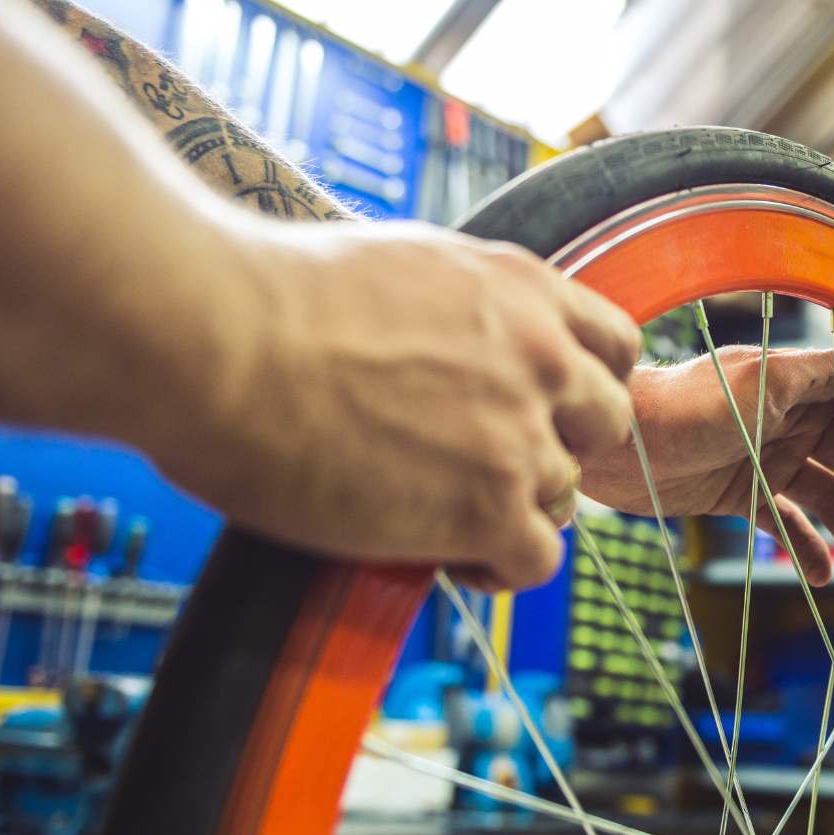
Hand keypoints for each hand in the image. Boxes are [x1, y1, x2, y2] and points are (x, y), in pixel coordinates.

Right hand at [167, 221, 639, 589]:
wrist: (219, 337)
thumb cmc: (268, 296)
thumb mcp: (400, 267)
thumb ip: (458, 309)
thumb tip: (448, 345)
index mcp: (522, 287)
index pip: (614, 345)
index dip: (579, 386)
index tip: (540, 408)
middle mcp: (541, 357)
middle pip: (604, 426)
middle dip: (555, 447)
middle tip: (486, 463)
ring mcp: (521, 437)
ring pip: (568, 498)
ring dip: (515, 509)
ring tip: (442, 510)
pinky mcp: (488, 509)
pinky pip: (537, 560)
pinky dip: (498, 567)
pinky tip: (447, 554)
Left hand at [577, 347, 833, 587]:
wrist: (617, 444)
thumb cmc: (685, 405)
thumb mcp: (762, 379)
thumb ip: (825, 374)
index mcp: (806, 387)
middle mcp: (795, 422)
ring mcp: (770, 461)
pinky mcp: (743, 496)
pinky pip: (791, 526)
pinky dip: (812, 551)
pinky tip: (824, 577)